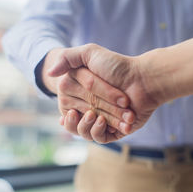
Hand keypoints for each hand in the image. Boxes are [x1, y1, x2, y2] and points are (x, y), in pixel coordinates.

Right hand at [48, 44, 164, 142]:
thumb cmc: (117, 66)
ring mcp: (98, 120)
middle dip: (95, 108)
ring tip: (99, 117)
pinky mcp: (112, 132)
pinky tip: (102, 122)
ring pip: (83, 130)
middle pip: (78, 117)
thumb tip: (49, 73)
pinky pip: (97, 139)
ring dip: (93, 123)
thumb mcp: (90, 53)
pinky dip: (98, 131)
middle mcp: (85, 107)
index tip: (91, 86)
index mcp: (77, 92)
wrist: (143, 81)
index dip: (81, 96)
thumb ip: (67, 58)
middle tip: (112, 101)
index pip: (68, 102)